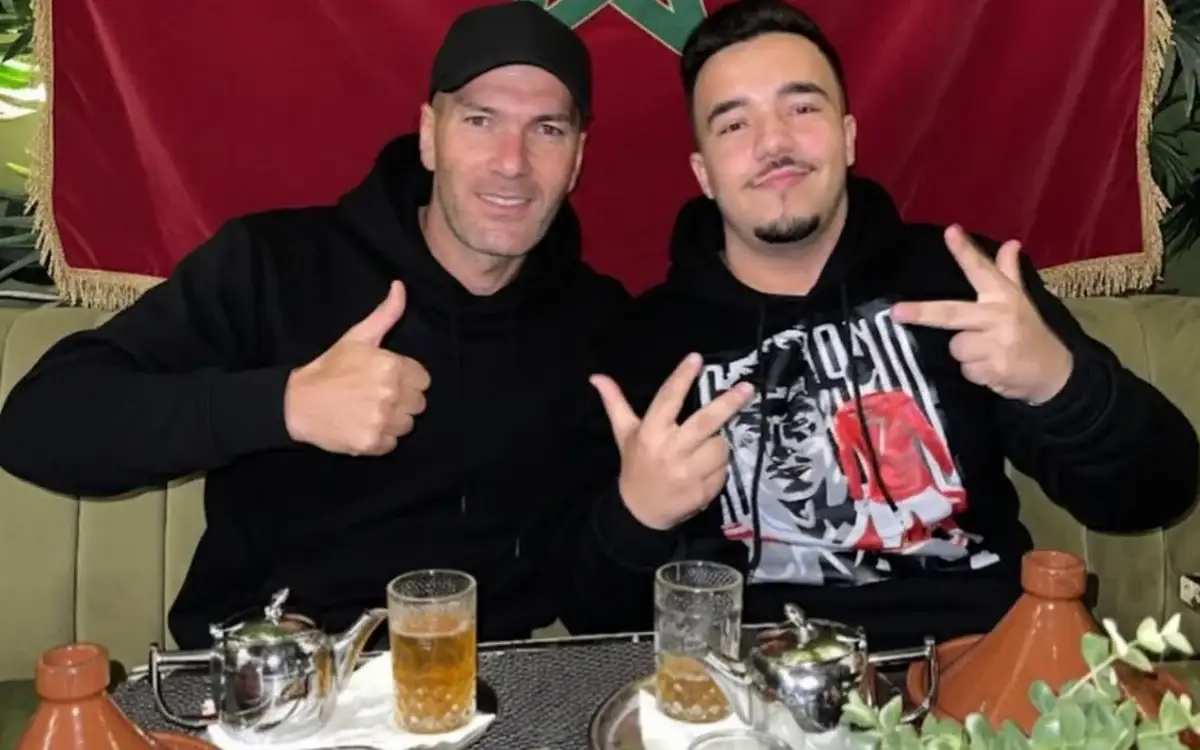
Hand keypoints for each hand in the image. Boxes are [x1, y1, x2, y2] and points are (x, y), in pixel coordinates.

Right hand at [284, 281, 430, 454]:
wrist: (296, 402)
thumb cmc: (330, 368)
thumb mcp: (357, 337)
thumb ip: (386, 314)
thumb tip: (400, 286)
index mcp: (392, 366)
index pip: (424, 380)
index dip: (407, 380)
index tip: (387, 380)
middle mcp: (391, 393)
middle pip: (418, 404)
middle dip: (402, 401)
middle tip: (376, 396)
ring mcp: (381, 420)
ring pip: (407, 425)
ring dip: (393, 421)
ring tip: (369, 411)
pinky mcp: (371, 443)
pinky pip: (392, 444)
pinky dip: (380, 439)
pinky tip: (363, 426)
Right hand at [590, 353, 755, 530]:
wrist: (640, 513)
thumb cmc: (636, 466)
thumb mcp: (624, 435)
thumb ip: (614, 403)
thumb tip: (596, 376)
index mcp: (650, 433)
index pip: (667, 399)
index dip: (682, 377)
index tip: (696, 358)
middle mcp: (670, 450)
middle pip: (706, 422)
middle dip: (728, 403)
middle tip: (748, 388)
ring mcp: (688, 473)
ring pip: (720, 446)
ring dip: (718, 445)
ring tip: (703, 451)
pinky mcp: (702, 491)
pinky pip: (724, 469)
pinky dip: (719, 468)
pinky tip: (704, 472)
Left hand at [891, 225, 1072, 404]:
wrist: (1053, 372)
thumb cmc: (1029, 331)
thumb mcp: (1020, 301)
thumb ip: (1008, 273)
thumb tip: (1010, 243)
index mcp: (1004, 296)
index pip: (982, 270)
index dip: (965, 252)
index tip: (950, 231)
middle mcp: (999, 316)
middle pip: (951, 313)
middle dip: (922, 312)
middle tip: (896, 312)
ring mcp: (996, 344)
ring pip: (955, 346)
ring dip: (966, 353)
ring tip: (988, 352)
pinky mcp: (993, 370)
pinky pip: (965, 369)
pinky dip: (974, 371)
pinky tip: (992, 368)